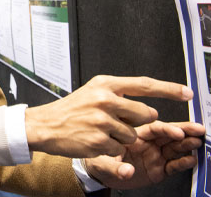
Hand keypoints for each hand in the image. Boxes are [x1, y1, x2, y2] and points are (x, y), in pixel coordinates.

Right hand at [25, 75, 192, 157]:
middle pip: (145, 114)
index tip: (187, 92)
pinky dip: (110, 148)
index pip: (144, 84)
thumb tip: (150, 108)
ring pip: (133, 134)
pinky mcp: (98, 140)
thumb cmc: (71, 110)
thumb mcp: (93, 92)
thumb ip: (120, 95)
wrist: (45, 125)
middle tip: (115, 121)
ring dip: (121, 137)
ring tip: (100, 130)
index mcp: (105, 84)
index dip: (169, 89)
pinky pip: (119, 148)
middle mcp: (104, 100)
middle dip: (136, 122)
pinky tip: (94, 140)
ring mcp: (101, 121)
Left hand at [84, 121, 203, 188]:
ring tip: (197, 144)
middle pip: (168, 134)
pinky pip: (173, 165)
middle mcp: (146, 142)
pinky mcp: (158, 168)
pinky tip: (191, 160)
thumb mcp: (99, 160)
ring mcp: (153, 154)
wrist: (97, 171)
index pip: (153, 126)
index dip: (167, 128)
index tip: (177, 130)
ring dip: (186, 145)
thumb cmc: (96, 157)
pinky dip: (182, 163)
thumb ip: (114, 167)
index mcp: (133, 132)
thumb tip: (127, 172)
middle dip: (183, 132)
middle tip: (196, 131)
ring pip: (173, 148)